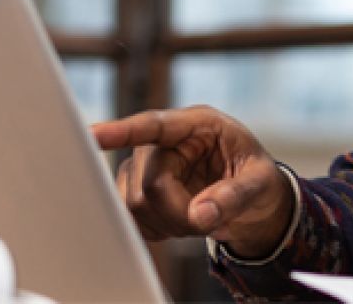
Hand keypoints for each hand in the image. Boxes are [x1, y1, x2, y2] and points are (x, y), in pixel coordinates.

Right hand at [92, 105, 294, 258]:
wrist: (250, 199)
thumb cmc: (257, 178)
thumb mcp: (260, 182)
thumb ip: (234, 195)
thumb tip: (201, 214)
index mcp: (198, 124)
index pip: (155, 125)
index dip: (124, 131)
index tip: (92, 134)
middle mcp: (167, 140)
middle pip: (147, 182)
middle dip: (176, 210)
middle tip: (205, 216)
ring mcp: (148, 164)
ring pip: (134, 204)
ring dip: (166, 221)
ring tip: (196, 215)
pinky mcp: (138, 188)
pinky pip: (130, 217)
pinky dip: (156, 229)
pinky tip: (178, 220)